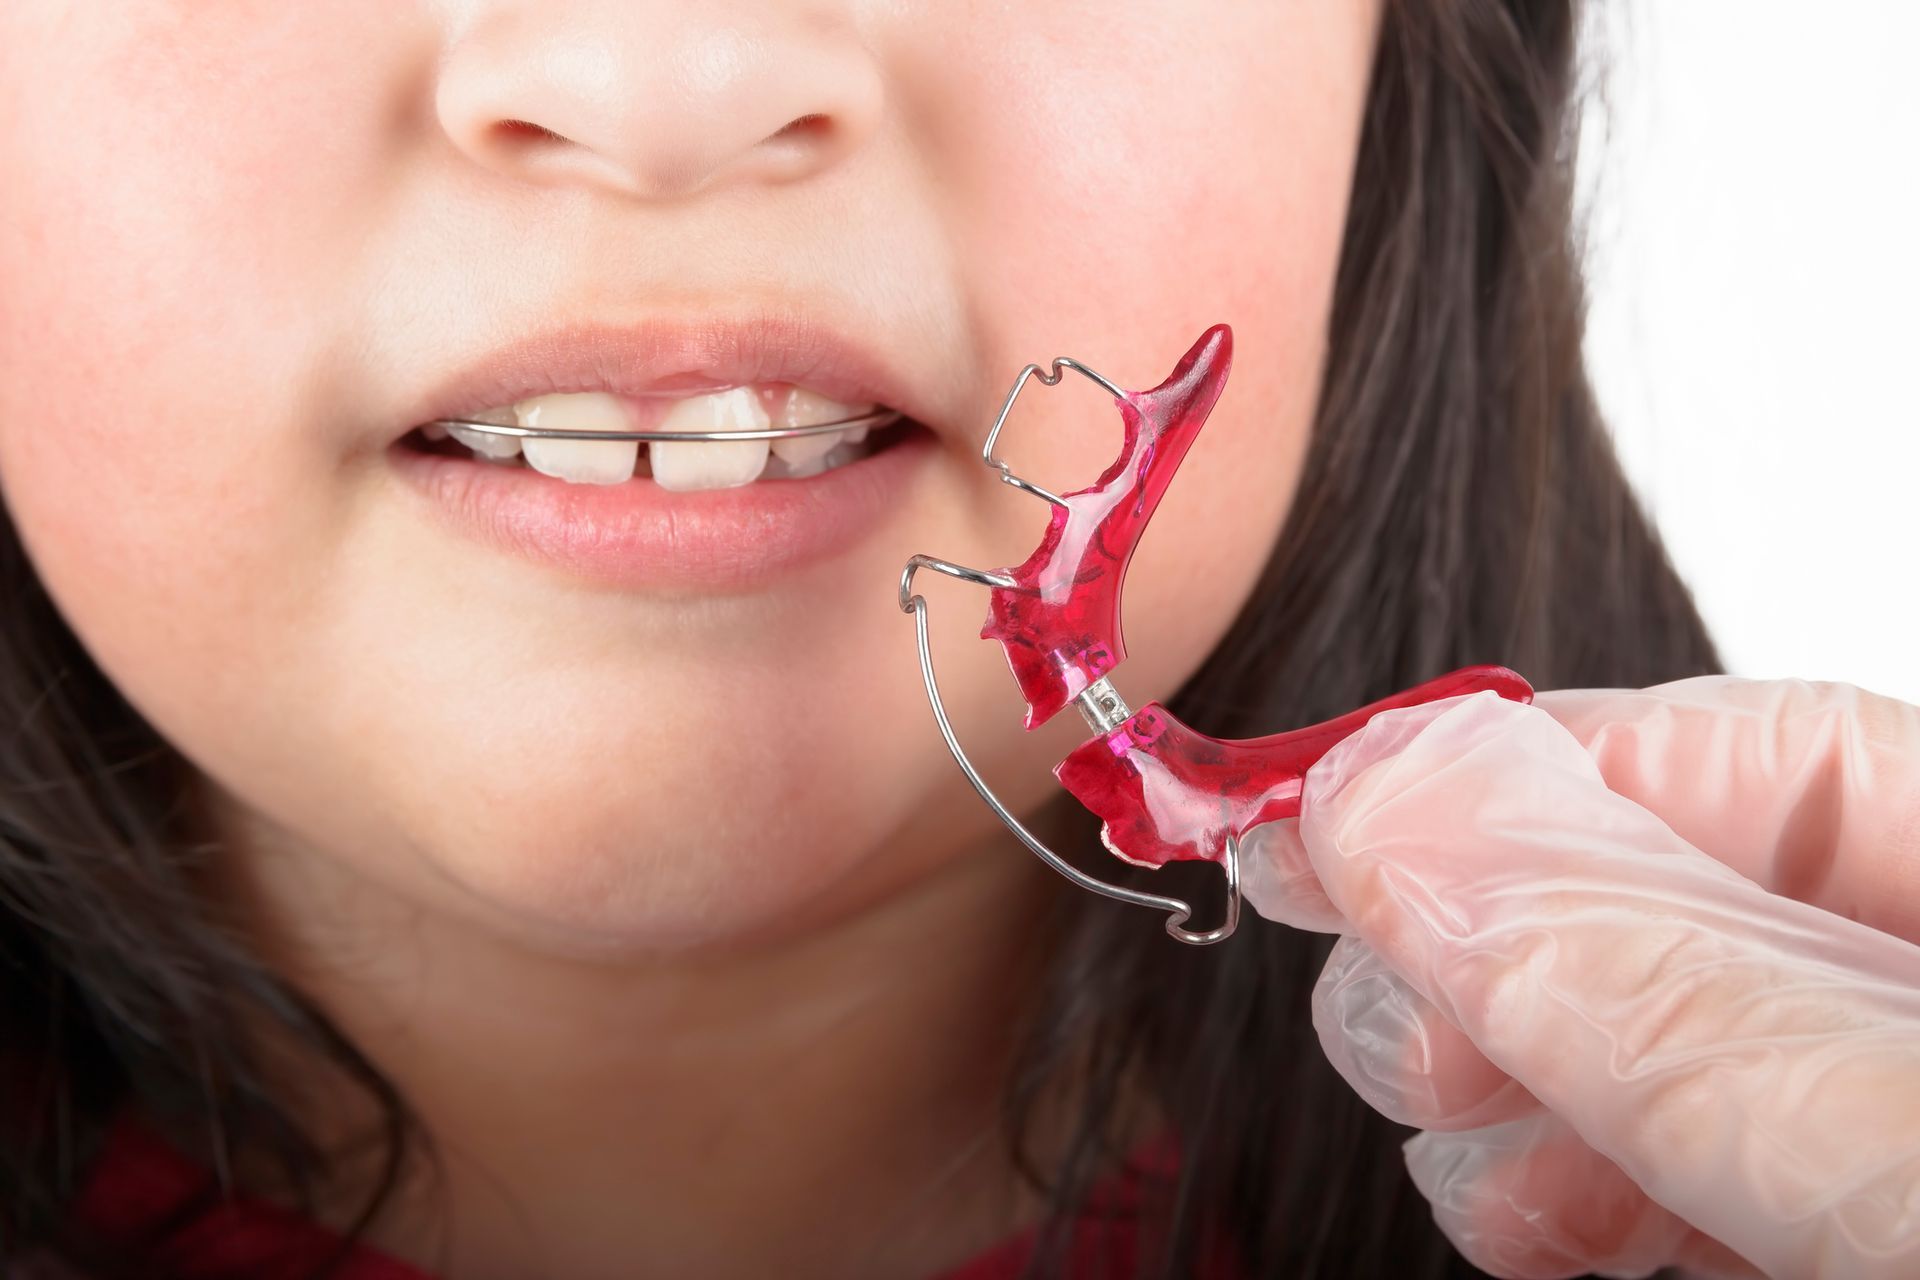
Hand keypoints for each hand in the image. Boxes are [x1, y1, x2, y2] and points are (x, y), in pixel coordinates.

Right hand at [1242, 676, 1919, 1278]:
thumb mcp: (1882, 1146)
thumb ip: (1648, 977)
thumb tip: (1396, 802)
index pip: (1762, 746)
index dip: (1529, 759)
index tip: (1331, 808)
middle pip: (1673, 892)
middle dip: (1490, 939)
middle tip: (1385, 994)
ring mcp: (1883, 1129)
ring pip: (1649, 1042)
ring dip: (1502, 1077)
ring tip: (1440, 1106)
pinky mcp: (1841, 1239)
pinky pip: (1682, 1175)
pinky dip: (1569, 1186)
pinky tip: (1517, 1211)